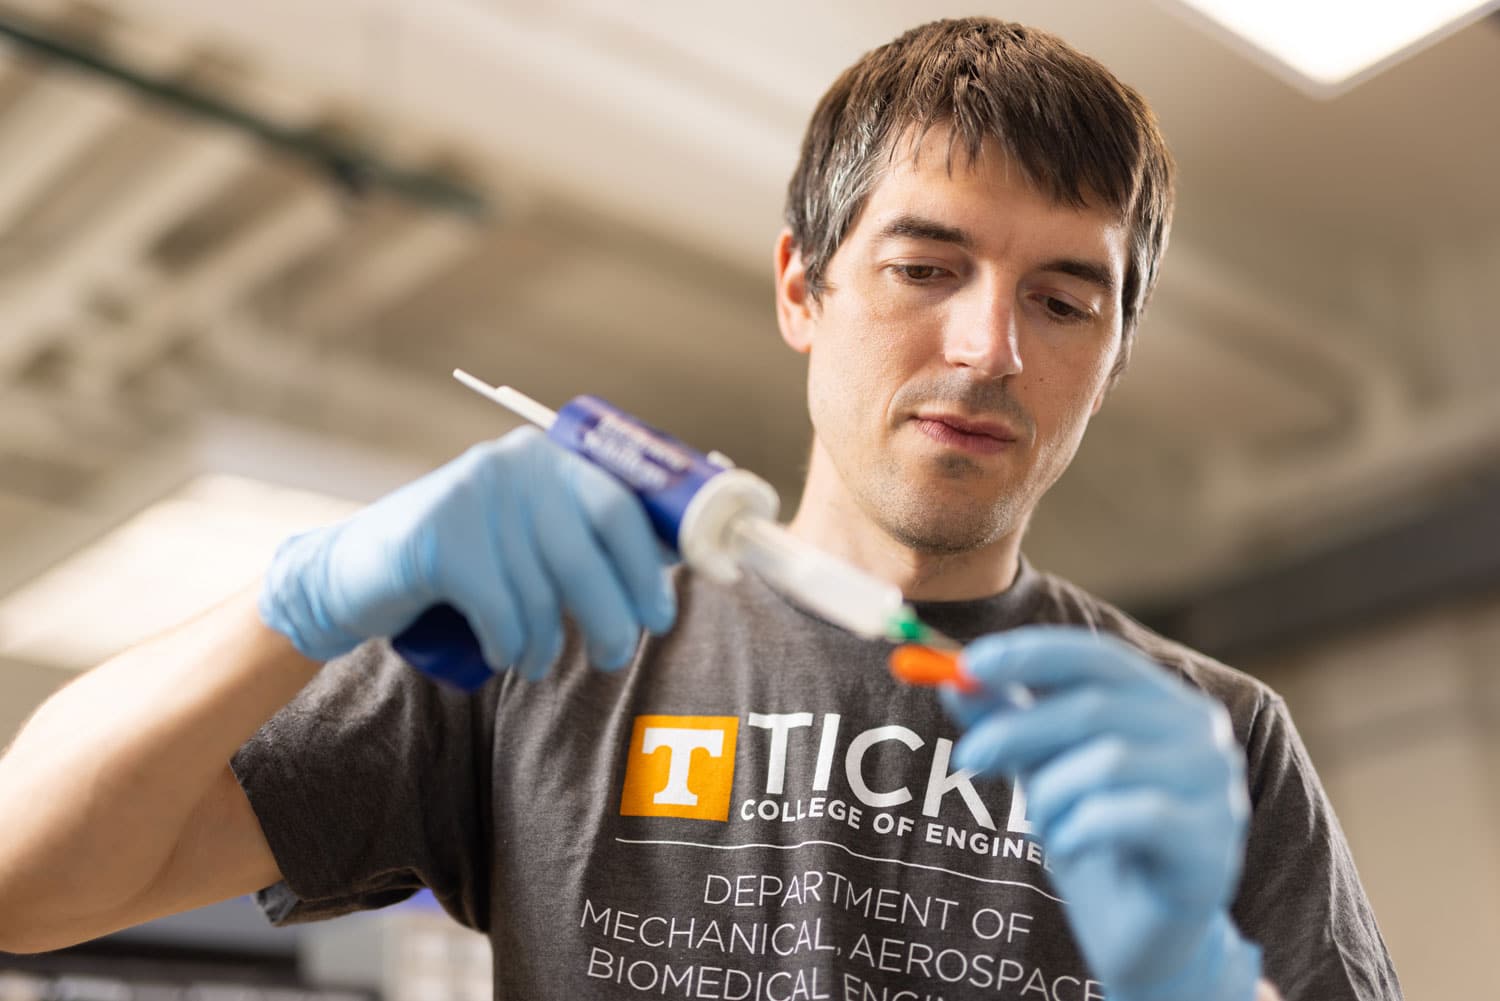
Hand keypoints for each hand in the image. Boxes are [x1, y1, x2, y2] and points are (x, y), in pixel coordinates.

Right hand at [258, 427, 675, 678]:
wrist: (353, 574)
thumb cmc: (464, 564)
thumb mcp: (529, 538)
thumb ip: (588, 535)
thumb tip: (680, 554)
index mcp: (547, 457)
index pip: (620, 506)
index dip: (648, 567)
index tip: (662, 615)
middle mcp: (514, 463)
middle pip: (586, 554)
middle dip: (611, 617)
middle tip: (613, 657)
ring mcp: (473, 495)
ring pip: (541, 592)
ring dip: (547, 644)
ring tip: (537, 663)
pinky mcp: (439, 536)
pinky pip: (500, 610)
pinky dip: (508, 645)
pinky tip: (501, 655)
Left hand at [941, 626, 1260, 1000]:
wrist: (1138, 935)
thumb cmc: (1092, 837)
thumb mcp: (1040, 769)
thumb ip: (1006, 720)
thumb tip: (953, 680)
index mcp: (1164, 701)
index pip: (1098, 658)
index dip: (1034, 654)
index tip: (970, 663)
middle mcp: (1202, 735)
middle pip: (1095, 707)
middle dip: (1018, 729)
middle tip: (970, 756)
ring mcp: (1218, 790)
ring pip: (1108, 763)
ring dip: (1052, 795)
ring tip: (1045, 824)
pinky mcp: (1213, 848)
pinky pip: (1131, 816)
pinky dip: (1081, 830)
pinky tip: (1073, 846)